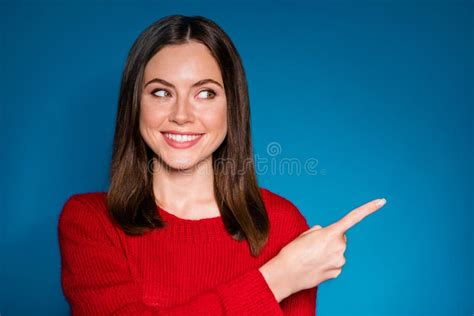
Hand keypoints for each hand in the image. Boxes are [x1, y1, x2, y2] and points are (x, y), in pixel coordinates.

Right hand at [262, 198, 386, 300]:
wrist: (285, 274)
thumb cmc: (292, 252)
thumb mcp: (305, 234)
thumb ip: (320, 231)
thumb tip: (328, 236)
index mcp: (330, 233)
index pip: (353, 218)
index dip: (368, 209)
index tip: (382, 201)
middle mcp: (339, 247)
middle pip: (340, 238)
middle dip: (330, 240)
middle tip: (313, 247)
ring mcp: (339, 261)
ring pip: (337, 252)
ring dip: (327, 253)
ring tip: (311, 257)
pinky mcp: (337, 272)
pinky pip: (335, 264)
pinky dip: (327, 264)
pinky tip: (315, 266)